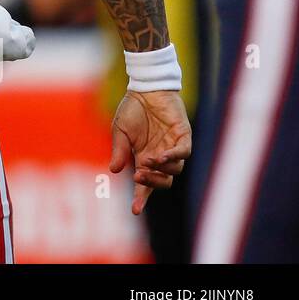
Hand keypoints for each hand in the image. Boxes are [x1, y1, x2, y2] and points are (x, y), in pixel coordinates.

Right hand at [109, 90, 192, 214]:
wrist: (145, 88)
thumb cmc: (131, 109)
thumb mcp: (120, 131)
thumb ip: (119, 150)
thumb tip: (115, 171)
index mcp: (144, 158)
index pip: (145, 184)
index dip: (141, 198)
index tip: (134, 210)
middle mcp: (160, 157)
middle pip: (163, 182)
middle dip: (151, 183)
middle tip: (139, 175)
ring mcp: (173, 147)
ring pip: (174, 170)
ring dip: (161, 169)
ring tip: (148, 159)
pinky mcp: (183, 136)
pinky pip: (183, 153)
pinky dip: (174, 157)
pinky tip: (161, 156)